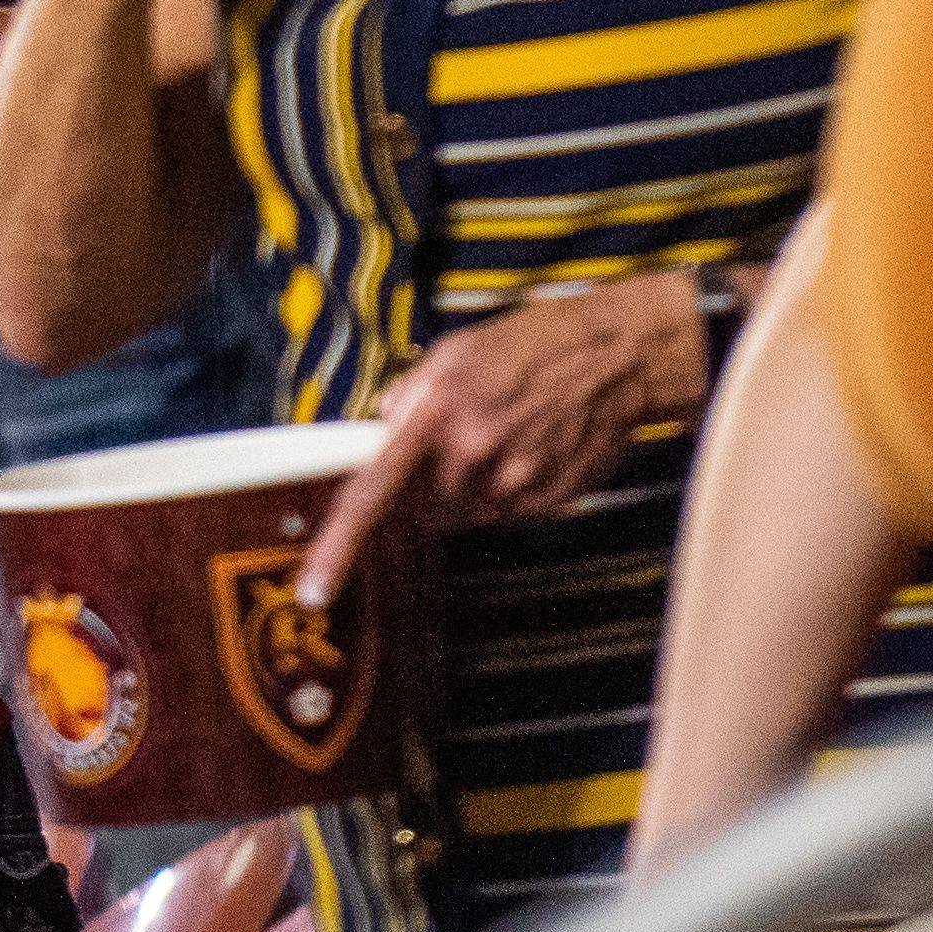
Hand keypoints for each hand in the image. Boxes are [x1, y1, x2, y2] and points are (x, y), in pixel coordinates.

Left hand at [289, 275, 709, 605]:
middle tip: (455, 445)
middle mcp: (473, 455)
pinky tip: (529, 447)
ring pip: (464, 513)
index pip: (372, 493)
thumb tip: (377, 434)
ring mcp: (515, 483)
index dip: (338, 545)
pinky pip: (506, 512)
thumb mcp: (453, 353)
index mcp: (435, 414)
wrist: (618, 356)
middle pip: (420, 509)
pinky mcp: (550, 500)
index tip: (315, 587)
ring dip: (468, 487)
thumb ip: (406, 397)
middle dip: (424, 488)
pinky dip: (508, 489)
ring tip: (500, 436)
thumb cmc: (532, 345)